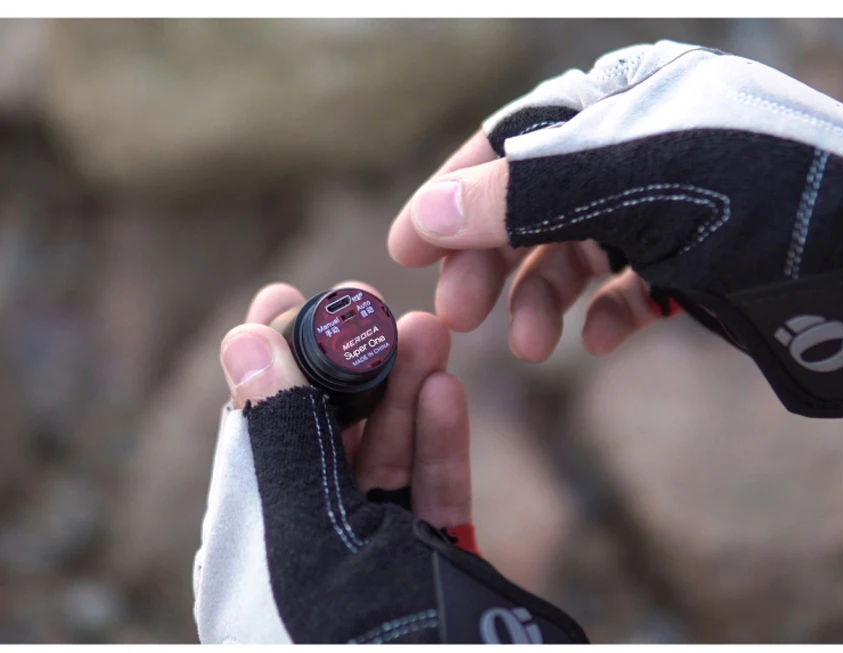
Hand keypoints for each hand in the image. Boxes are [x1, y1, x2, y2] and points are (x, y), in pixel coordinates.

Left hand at [192, 281, 587, 643]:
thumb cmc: (371, 645)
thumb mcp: (314, 541)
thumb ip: (282, 443)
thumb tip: (244, 342)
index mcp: (253, 560)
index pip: (252, 439)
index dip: (269, 363)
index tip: (285, 298)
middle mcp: (307, 562)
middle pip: (325, 443)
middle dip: (350, 369)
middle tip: (375, 306)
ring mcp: (375, 567)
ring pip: (385, 463)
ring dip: (404, 394)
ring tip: (425, 331)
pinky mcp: (433, 573)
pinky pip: (431, 498)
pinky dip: (439, 444)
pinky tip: (445, 391)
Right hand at [388, 40, 842, 417]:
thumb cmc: (766, 198)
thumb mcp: (625, 181)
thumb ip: (518, 196)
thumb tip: (427, 211)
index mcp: (628, 93)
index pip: (513, 139)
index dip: (454, 193)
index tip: (407, 248)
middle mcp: (647, 142)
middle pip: (537, 201)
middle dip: (494, 259)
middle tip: (459, 314)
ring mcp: (677, 204)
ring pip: (579, 251)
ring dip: (545, 298)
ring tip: (531, 346)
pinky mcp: (704, 261)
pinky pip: (634, 286)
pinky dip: (610, 315)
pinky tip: (603, 340)